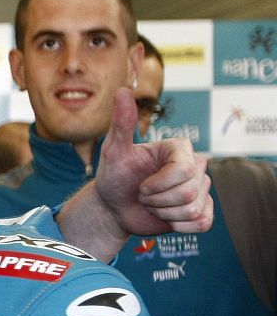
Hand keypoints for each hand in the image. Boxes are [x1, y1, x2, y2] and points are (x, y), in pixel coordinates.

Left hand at [95, 88, 213, 235]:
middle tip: (143, 196)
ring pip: (193, 209)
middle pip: (189, 191)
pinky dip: (177, 226)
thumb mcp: (113, 152)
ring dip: (163, 214)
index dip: (159, 184)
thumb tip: (122, 90)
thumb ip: (122, 123)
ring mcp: (201, 189)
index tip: (141, 186)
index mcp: (180, 149)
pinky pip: (201, 223)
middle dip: (157, 200)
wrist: (113, 208)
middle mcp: (196, 166)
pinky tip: (165, 218)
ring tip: (151, 206)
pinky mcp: (202, 211)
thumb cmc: (113, 177)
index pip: (185, 170)